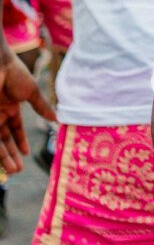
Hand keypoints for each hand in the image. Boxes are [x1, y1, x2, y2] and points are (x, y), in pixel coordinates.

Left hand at [0, 46, 56, 173]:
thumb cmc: (15, 74)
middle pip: (4, 139)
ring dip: (5, 157)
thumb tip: (56, 118)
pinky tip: (4, 160)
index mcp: (10, 106)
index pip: (14, 129)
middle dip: (11, 154)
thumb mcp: (31, 92)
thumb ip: (42, 106)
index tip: (26, 154)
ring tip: (13, 170)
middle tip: (18, 170)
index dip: (20, 141)